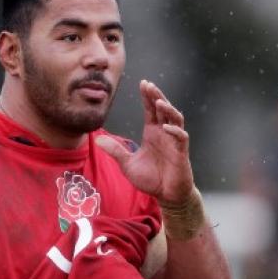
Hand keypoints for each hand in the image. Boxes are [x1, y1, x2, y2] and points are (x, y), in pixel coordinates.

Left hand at [96, 79, 193, 205]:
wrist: (166, 195)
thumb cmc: (150, 179)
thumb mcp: (127, 164)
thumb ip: (115, 151)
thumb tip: (96, 139)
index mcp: (153, 133)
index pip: (151, 110)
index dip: (147, 96)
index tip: (142, 83)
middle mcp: (164, 134)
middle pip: (163, 109)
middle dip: (157, 96)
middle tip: (149, 85)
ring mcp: (174, 142)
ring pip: (175, 119)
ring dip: (168, 110)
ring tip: (158, 102)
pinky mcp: (181, 153)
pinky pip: (181, 138)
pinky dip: (174, 132)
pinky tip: (166, 127)